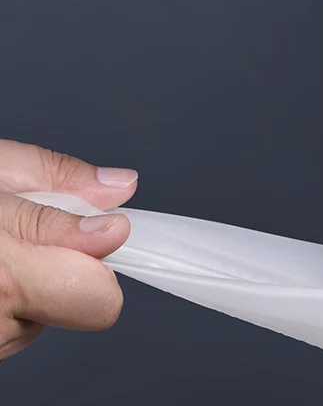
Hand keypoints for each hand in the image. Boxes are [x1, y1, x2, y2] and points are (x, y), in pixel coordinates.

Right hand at [0, 139, 136, 360]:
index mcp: (3, 273)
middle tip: (20, 233)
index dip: (103, 258)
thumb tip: (122, 188)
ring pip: (39, 320)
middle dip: (64, 266)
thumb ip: (59, 181)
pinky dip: (1, 304)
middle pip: (74, 306)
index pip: (101, 300)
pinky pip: (6, 331)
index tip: (96, 228)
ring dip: (28, 286)